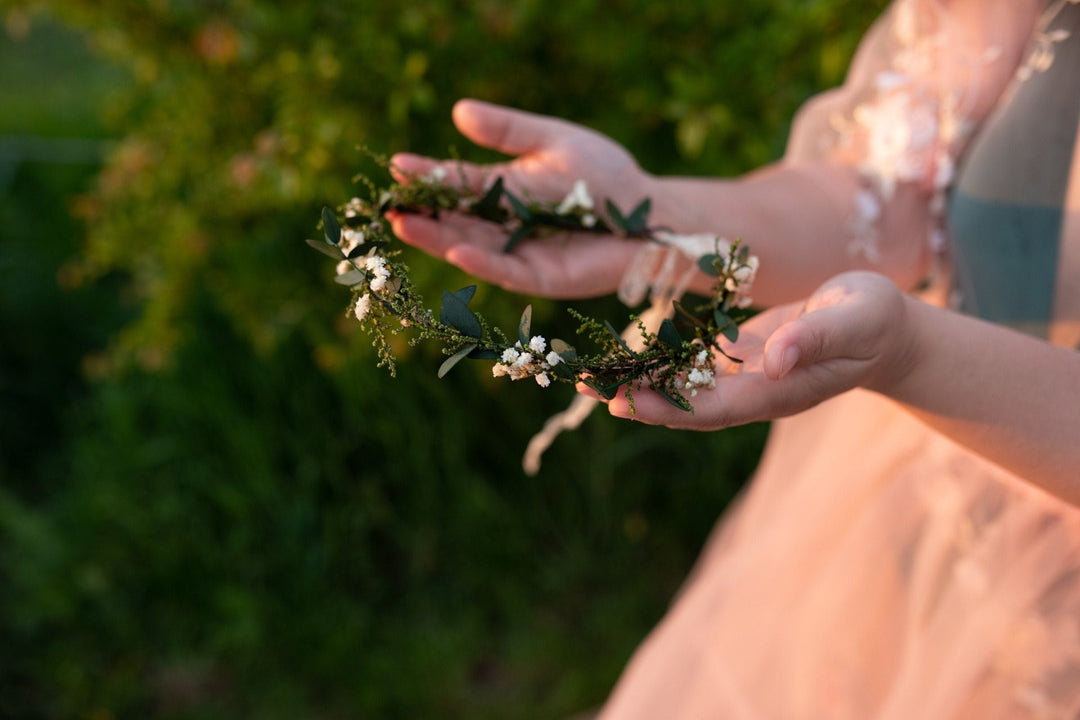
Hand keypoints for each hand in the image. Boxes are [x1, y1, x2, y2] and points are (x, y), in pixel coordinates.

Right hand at [388, 99, 652, 298]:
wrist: (653, 212)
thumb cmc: (606, 175)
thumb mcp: (552, 141)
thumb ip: (508, 131)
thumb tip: (459, 112)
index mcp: (504, 191)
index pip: (458, 185)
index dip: (429, 177)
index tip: (397, 166)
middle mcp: (504, 226)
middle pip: (455, 221)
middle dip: (423, 214)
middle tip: (388, 205)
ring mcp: (521, 254)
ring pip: (472, 248)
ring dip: (439, 239)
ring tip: (407, 225)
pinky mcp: (543, 278)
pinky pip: (507, 272)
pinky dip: (482, 262)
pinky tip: (456, 249)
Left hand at [587, 271, 914, 429]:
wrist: (883, 327)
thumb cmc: (875, 320)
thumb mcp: (855, 320)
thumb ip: (817, 338)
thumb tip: (774, 359)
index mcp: (778, 392)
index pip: (715, 409)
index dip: (669, 408)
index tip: (626, 403)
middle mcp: (753, 392)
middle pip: (686, 405)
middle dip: (636, 398)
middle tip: (584, 385)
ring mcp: (744, 378)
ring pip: (683, 386)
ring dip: (638, 381)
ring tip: (588, 372)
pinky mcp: (739, 358)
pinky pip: (692, 365)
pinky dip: (658, 360)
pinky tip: (624, 351)